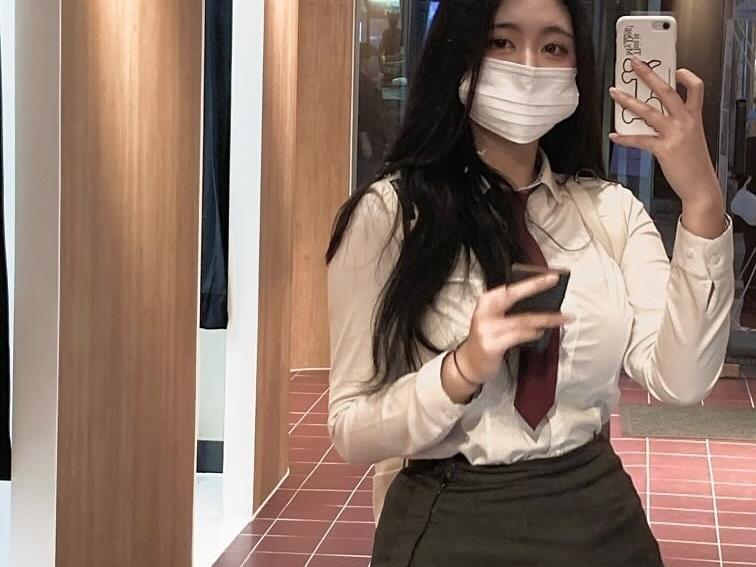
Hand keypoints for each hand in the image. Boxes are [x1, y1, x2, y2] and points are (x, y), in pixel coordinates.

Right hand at [449, 273, 569, 386]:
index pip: (509, 288)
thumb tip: (539, 301)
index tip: (549, 276)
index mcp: (486, 302)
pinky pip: (518, 336)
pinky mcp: (491, 345)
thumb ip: (510, 309)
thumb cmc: (487, 338)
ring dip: (546, 318)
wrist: (469, 364)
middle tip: (553, 280)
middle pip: (512, 295)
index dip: (530, 281)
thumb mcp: (494, 319)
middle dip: (534, 286)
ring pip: (522, 320)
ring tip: (563, 317)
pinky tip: (541, 332)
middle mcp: (484, 313)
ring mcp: (487, 329)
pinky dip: (532, 334)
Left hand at [608, 57, 720, 206]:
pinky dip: (625, 138)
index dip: (687, 76)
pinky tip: (614, 136)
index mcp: (694, 117)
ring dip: (628, 101)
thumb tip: (658, 118)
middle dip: (649, 75)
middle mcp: (685, 122)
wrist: (700, 185)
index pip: (695, 88)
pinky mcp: (663, 149)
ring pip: (648, 111)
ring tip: (615, 93)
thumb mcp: (693, 138)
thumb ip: (679, 125)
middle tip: (635, 64)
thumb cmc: (694, 164)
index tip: (677, 69)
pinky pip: (640, 140)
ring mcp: (674, 134)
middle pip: (666, 92)